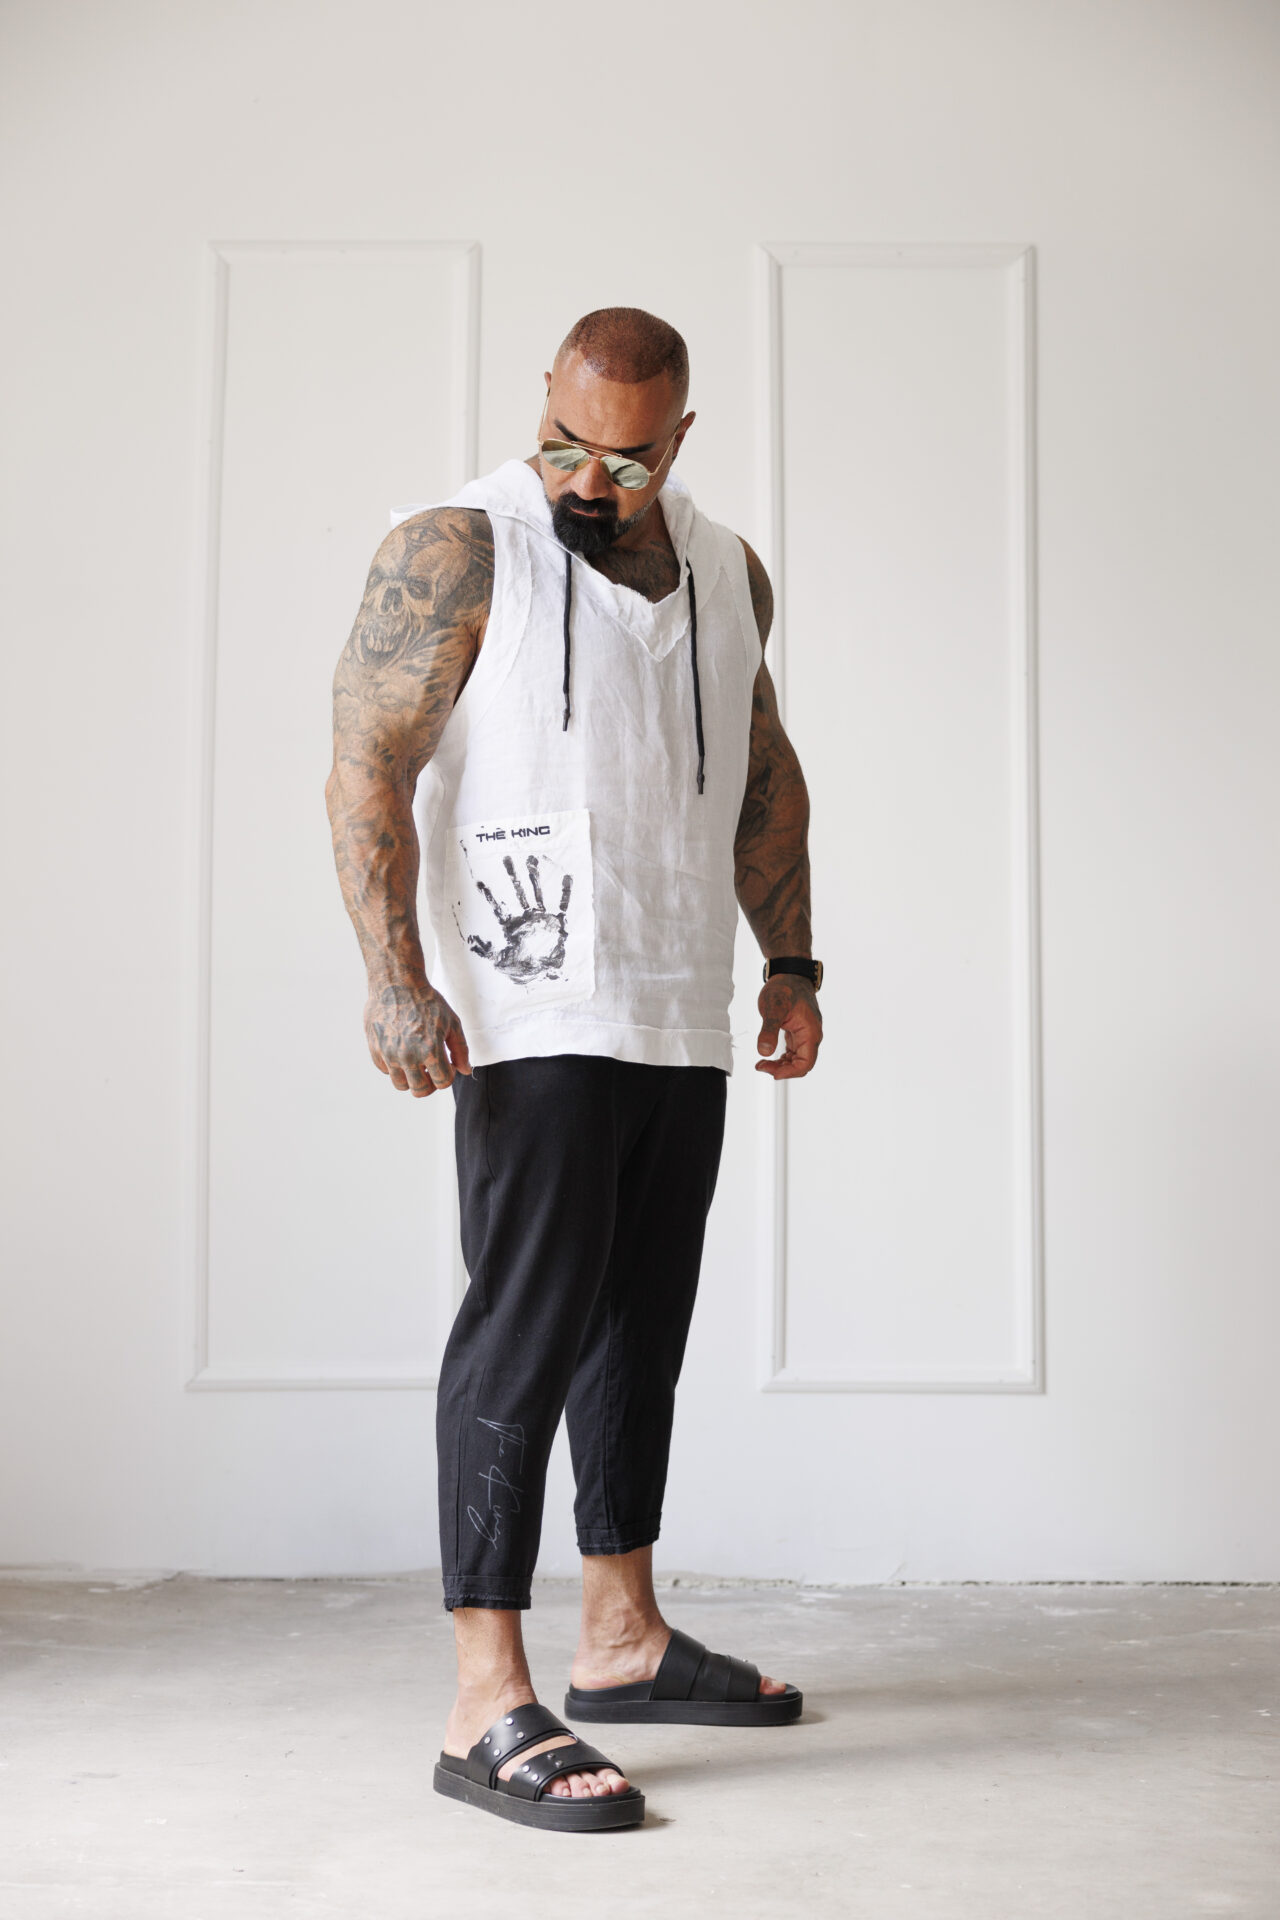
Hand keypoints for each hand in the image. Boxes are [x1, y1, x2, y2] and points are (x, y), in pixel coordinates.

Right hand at [364, 981, 470, 1096]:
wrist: (396, 983)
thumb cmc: (426, 1001)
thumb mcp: (452, 1022)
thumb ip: (460, 1049)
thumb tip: (464, 1070)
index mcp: (430, 1050)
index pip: (442, 1082)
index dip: (448, 1076)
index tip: (447, 1066)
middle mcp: (408, 1056)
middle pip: (421, 1090)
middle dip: (430, 1084)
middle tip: (432, 1071)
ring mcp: (389, 1054)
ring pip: (401, 1085)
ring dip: (411, 1078)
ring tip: (417, 1063)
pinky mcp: (375, 1049)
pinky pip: (385, 1070)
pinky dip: (394, 1066)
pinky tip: (402, 1051)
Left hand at [755, 975, 821, 1078]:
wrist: (789, 974)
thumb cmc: (784, 988)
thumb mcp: (773, 1008)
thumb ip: (768, 1030)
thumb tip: (764, 1052)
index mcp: (810, 1032)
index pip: (805, 1063)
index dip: (789, 1072)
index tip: (771, 1072)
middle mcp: (812, 1035)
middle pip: (802, 1064)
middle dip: (782, 1070)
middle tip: (760, 1066)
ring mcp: (806, 1034)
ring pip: (798, 1059)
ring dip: (782, 1065)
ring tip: (761, 1063)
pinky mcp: (799, 1032)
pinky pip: (795, 1052)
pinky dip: (783, 1058)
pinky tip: (769, 1057)